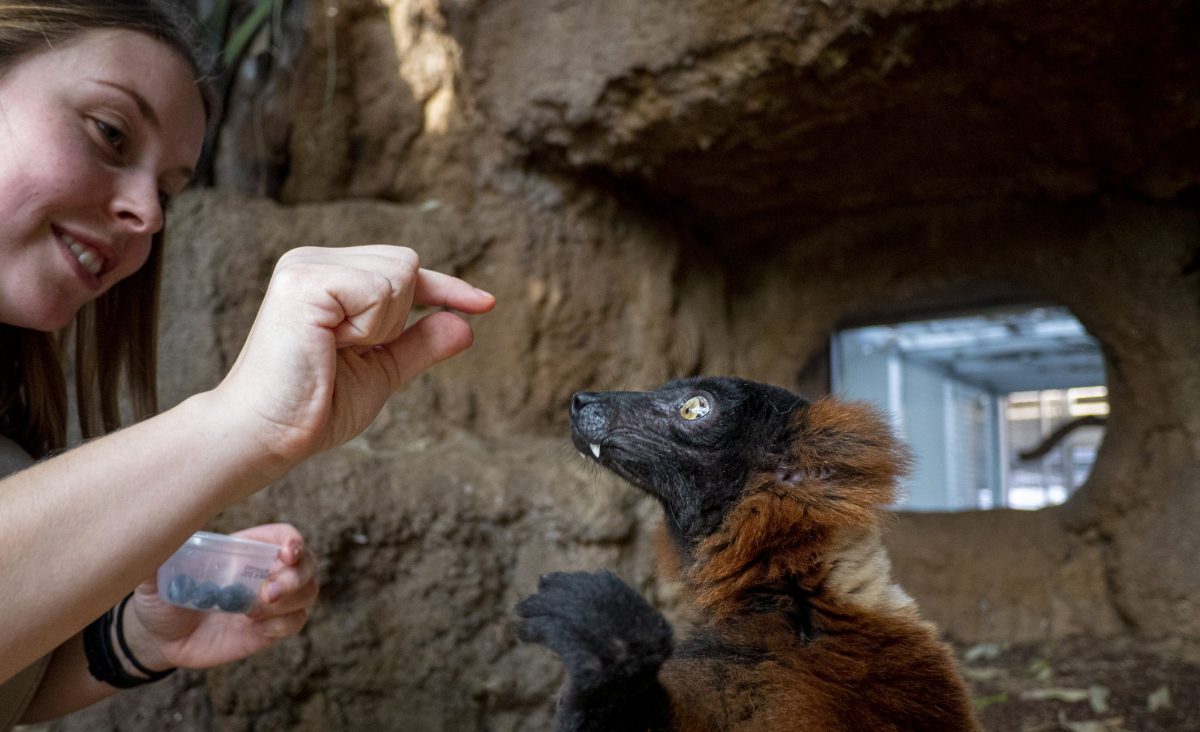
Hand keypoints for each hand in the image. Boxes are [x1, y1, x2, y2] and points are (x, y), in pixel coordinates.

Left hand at [124, 524, 317, 670]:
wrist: (158, 638)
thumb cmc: (160, 596)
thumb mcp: (154, 574)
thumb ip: (156, 555)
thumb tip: (145, 533)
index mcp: (245, 549)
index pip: (285, 536)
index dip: (294, 541)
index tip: (287, 554)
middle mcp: (264, 571)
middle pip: (307, 564)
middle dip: (298, 576)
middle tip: (268, 594)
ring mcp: (269, 601)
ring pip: (308, 592)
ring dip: (292, 601)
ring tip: (254, 612)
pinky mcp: (267, 629)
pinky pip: (296, 622)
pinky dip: (284, 624)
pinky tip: (258, 628)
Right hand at [216, 246, 494, 470]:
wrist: (265, 435)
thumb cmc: (313, 409)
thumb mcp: (380, 372)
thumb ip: (420, 345)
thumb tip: (465, 325)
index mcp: (328, 277)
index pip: (404, 271)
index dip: (447, 288)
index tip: (486, 305)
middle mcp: (315, 261)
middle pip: (408, 264)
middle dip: (398, 318)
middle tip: (350, 351)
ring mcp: (307, 265)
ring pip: (400, 274)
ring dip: (383, 325)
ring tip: (335, 349)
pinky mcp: (305, 279)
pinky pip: (381, 289)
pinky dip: (371, 326)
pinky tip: (332, 344)